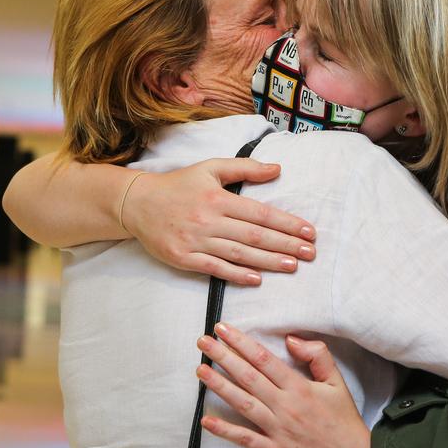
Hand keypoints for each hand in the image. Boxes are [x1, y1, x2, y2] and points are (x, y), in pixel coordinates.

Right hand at [121, 159, 316, 285]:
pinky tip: (257, 279)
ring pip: (238, 253)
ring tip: (292, 266)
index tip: (308, 231)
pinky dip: (236, 274)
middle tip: (310, 253)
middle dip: (285, 244)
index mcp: (218, 198)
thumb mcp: (210, 168)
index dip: (287, 223)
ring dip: (267, 261)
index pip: (260, 213)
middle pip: (254, 235)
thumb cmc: (178, 185)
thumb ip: (245, 168)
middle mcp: (208, 219)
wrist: (137, 203)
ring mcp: (195, 240)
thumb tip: (277, 169)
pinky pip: (214, 268)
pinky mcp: (183, 257)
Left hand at [195, 322, 374, 447]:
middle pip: (248, 377)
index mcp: (299, 387)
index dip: (241, 342)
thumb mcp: (337, 382)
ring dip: (219, 386)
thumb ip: (318, 356)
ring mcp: (278, 430)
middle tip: (202, 342)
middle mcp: (286, 406)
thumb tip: (290, 339)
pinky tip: (206, 420)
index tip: (223, 329)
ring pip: (243, 403)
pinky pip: (245, 439)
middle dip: (223, 357)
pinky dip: (225, 430)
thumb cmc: (343, 420)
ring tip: (200, 370)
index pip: (264, 359)